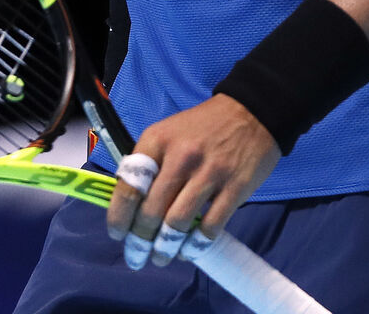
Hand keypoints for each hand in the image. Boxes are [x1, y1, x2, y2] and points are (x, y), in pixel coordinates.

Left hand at [106, 94, 280, 268]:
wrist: (250, 112)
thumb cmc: (202, 127)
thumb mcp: (168, 133)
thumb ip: (149, 163)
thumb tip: (128, 203)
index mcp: (158, 140)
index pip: (129, 185)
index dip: (119, 216)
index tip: (117, 234)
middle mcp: (180, 156)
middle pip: (151, 211)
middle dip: (140, 241)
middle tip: (137, 256)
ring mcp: (209, 173)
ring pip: (177, 224)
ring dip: (165, 249)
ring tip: (161, 257)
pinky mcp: (235, 188)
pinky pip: (209, 228)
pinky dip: (195, 246)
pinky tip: (189, 250)